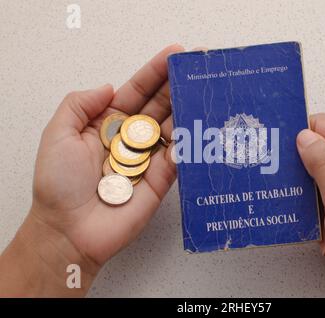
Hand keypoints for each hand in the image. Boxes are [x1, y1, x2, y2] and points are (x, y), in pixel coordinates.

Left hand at [0, 44, 183, 296]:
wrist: (70, 230)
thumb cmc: (59, 185)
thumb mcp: (58, 134)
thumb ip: (79, 104)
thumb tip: (108, 86)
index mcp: (107, 124)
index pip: (136, 91)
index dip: (154, 73)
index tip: (173, 54)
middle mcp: (131, 139)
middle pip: (159, 106)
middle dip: (177, 86)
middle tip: (197, 68)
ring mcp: (148, 159)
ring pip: (173, 129)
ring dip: (187, 110)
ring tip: (202, 92)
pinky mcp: (160, 181)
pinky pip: (178, 159)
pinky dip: (187, 144)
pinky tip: (195, 128)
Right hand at [297, 113, 324, 296]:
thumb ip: (323, 163)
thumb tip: (304, 137)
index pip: (324, 125)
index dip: (299, 133)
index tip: (278, 147)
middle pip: (322, 147)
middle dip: (301, 165)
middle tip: (286, 182)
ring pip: (323, 171)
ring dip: (310, 190)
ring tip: (305, 210)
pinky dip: (319, 205)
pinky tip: (320, 224)